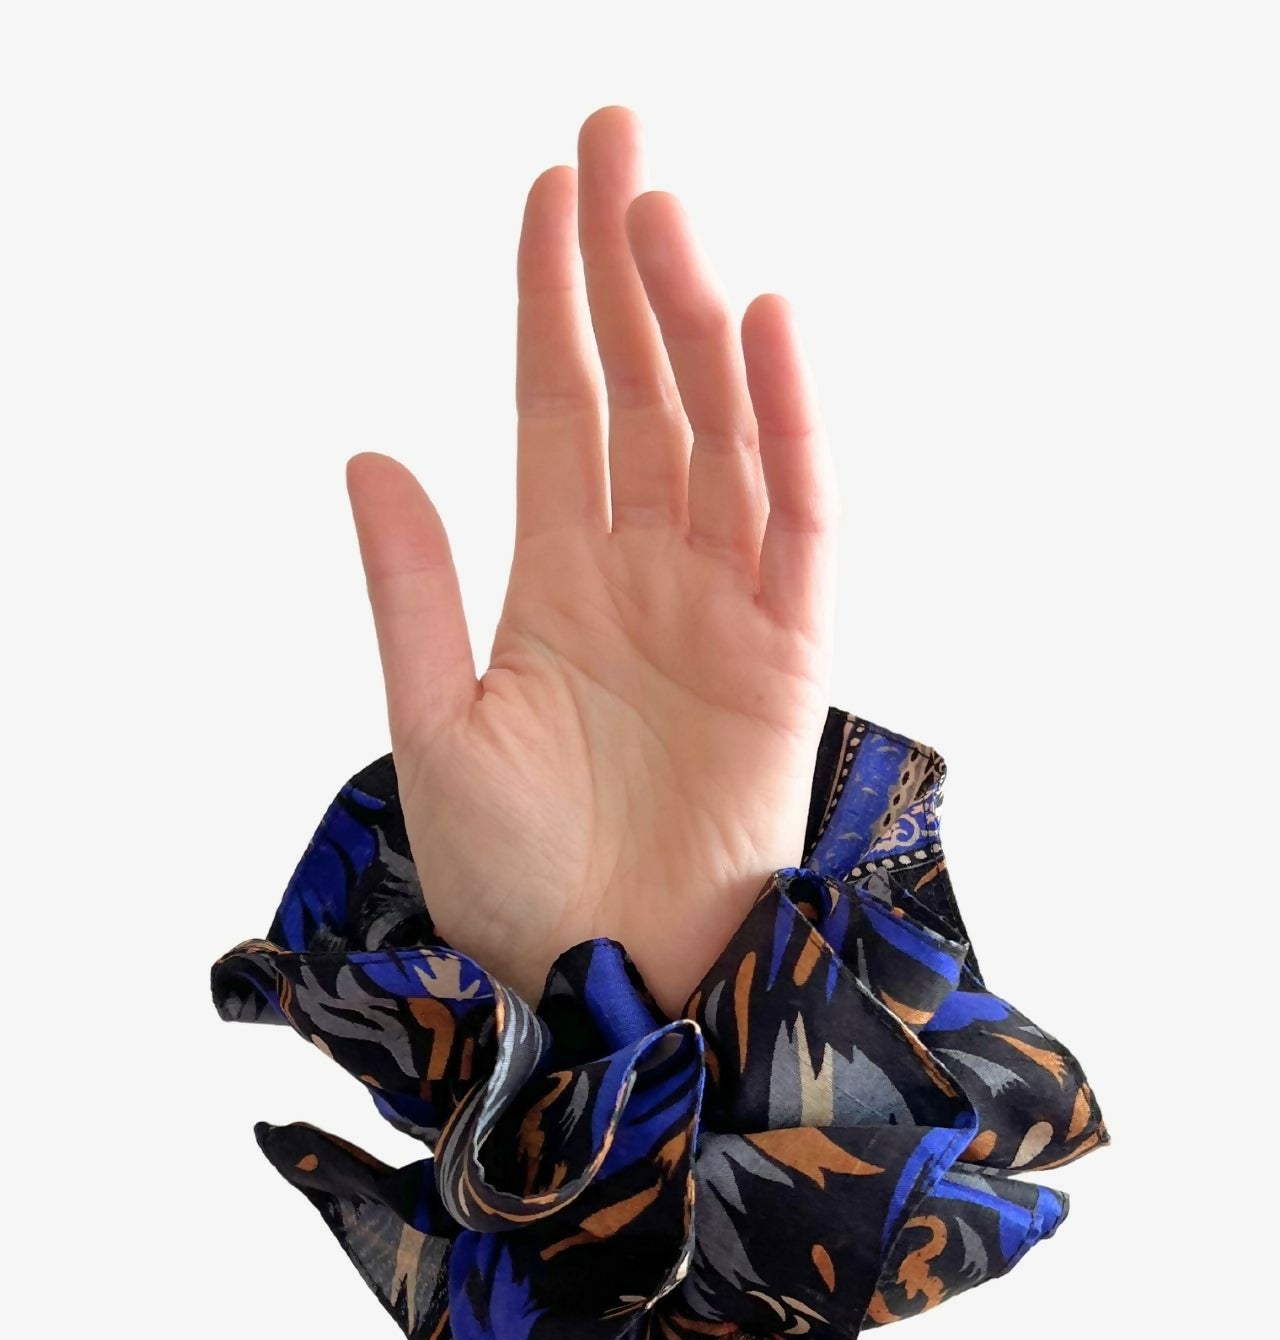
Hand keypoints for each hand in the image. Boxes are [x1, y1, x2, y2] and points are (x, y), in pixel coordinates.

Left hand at [346, 105, 838, 1014]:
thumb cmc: (514, 880)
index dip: (552, 299)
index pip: (559, 407)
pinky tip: (758, 332)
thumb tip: (368, 453)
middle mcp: (645, 572)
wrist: (603, 983)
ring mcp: (721, 604)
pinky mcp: (788, 652)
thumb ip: (413, 589)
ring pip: (717, 430)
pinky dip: (784, 429)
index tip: (546, 189)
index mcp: (556, 582)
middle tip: (615, 137)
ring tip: (661, 211)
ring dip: (693, 321)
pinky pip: (795, 519)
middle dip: (627, 265)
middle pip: (643, 388)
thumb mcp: (435, 723)